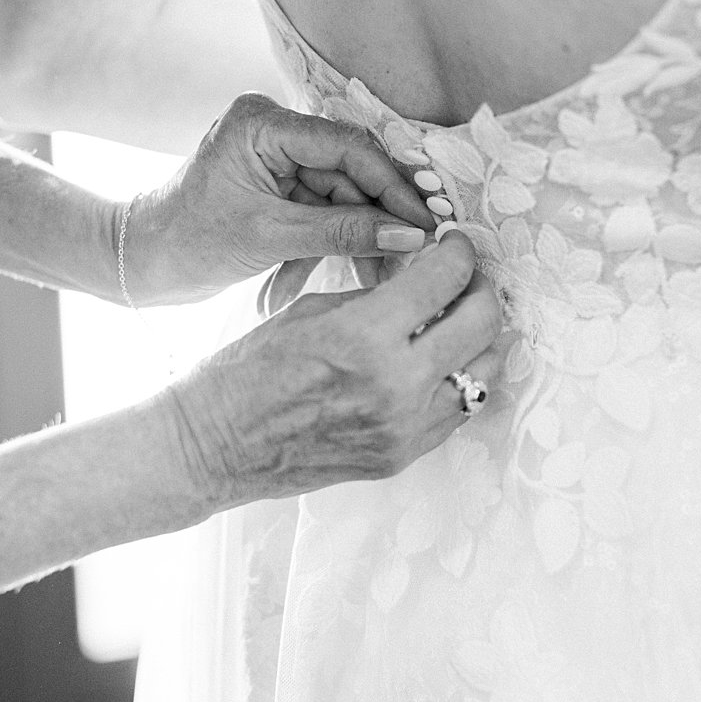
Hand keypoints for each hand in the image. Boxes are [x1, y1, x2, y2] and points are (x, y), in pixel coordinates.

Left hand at [126, 92, 438, 304]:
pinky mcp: (278, 186)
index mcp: (262, 123)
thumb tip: (411, 235)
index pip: (347, 146)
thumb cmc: (188, 242)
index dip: (393, 185)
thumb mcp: (270, 237)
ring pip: (342, 197)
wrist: (141, 262)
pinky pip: (323, 212)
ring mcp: (277, 158)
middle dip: (380, 218)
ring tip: (383, 279)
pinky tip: (350, 278)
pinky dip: (332, 245)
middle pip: (351, 172)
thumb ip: (343, 232)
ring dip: (359, 240)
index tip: (428, 221)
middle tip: (416, 255)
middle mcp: (274, 130)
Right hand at [163, 232, 505, 514]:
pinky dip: (457, 380)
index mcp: (362, 336)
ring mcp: (403, 428)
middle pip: (482, 324)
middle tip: (466, 278)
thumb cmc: (246, 372)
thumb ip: (372, 298)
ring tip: (457, 321)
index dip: (458, 253)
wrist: (216, 444)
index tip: (455, 245)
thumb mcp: (308, 313)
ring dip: (478, 339)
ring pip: (484, 372)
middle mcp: (395, 385)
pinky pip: (457, 412)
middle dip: (481, 289)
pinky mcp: (401, 456)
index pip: (444, 279)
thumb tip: (421, 281)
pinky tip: (438, 364)